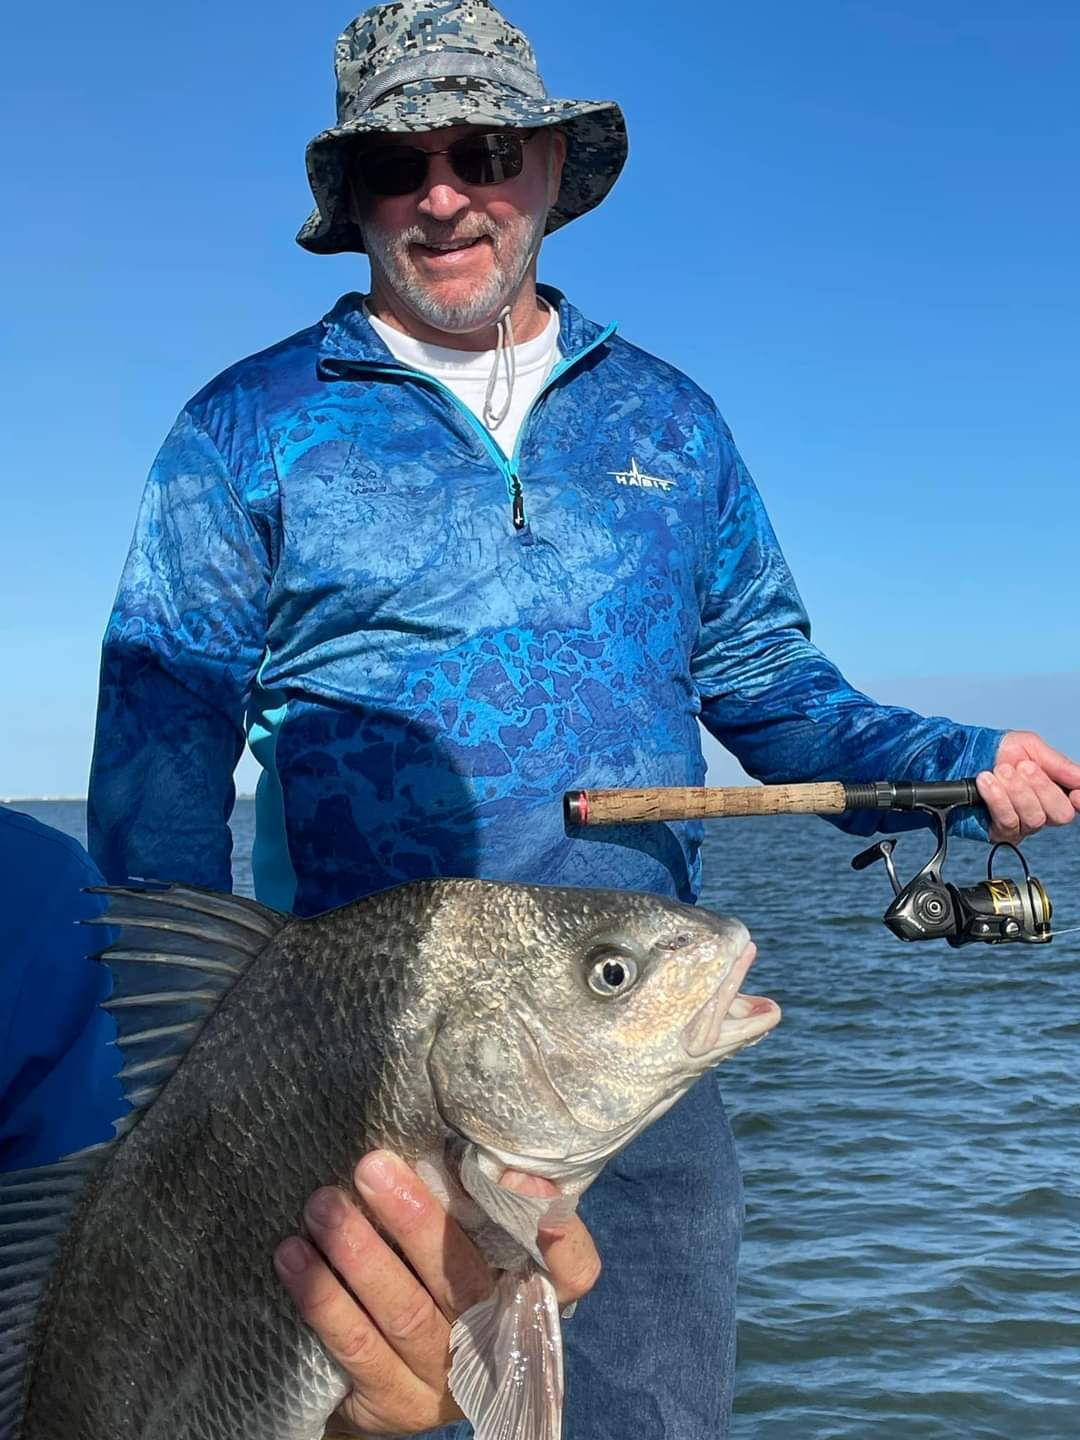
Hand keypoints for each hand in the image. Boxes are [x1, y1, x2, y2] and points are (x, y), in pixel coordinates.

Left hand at [273, 1152, 600, 1438]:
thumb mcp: (473, 1237)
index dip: (559, 1234)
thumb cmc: (443, 1274)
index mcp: (534, 1292)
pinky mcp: (398, 1404)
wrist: (399, 1369)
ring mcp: (451, 1380)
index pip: (574, 1271)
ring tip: (321, 1206)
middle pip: (467, 1280)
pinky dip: (325, 1300)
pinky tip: (295, 1257)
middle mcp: (501, 1341)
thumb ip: (476, 1198)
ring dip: (359, 1255)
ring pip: (406, 1313)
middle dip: (416, 1220)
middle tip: (370, 1167)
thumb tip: (449, 1133)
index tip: (527, 1183)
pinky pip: (359, 1350)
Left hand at [976, 731, 1079, 842]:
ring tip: (1000, 771)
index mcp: (1056, 792)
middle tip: (1023, 767)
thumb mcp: (1030, 747)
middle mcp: (1043, 812)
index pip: (1075, 805)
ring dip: (1016, 790)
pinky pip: (1007, 822)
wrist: (964, 755)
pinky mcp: (1000, 832)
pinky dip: (998, 799)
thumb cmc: (1000, 751)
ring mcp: (1022, 825)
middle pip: (1061, 814)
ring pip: (1034, 818)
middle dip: (1042, 788)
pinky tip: (987, 782)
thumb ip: (1057, 763)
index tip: (1075, 794)